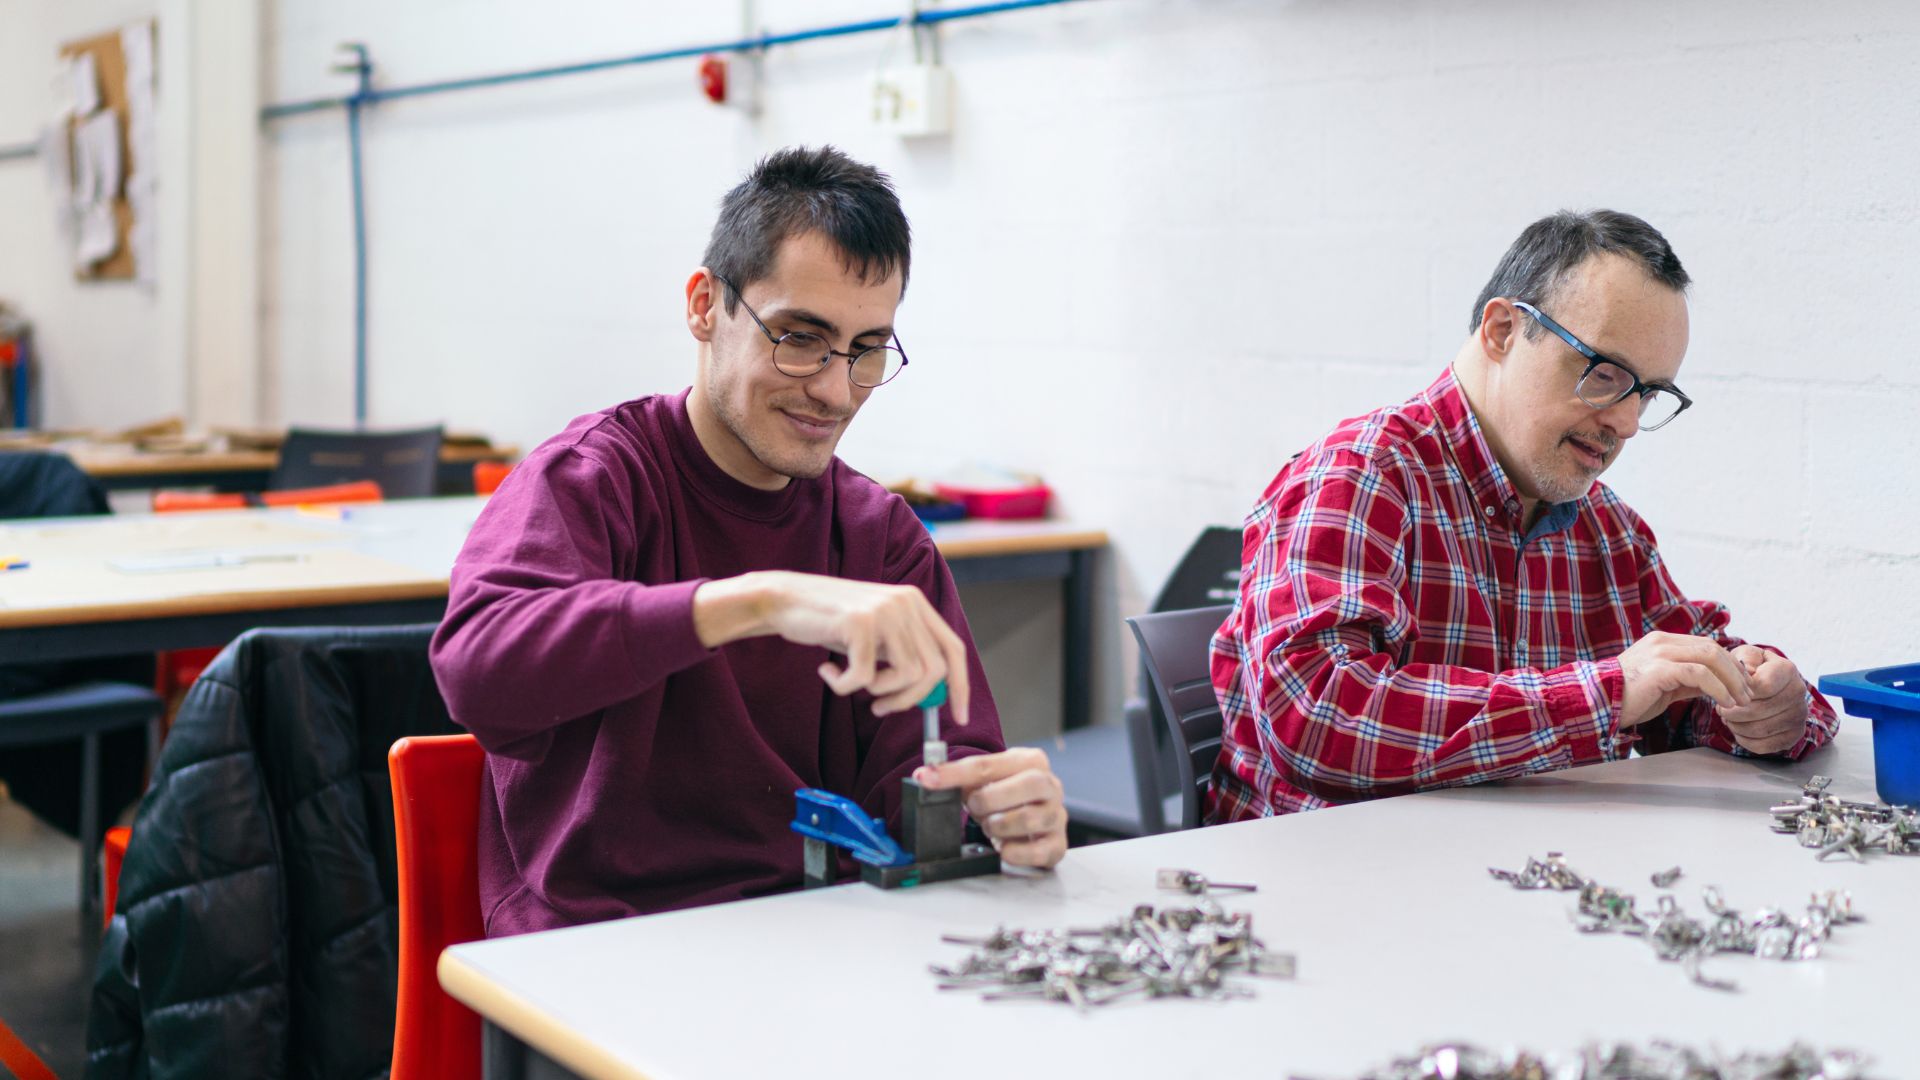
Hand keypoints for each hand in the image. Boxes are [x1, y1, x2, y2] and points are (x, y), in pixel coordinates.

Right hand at [693, 571, 968, 722]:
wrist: (784, 600)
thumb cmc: (829, 623)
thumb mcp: (876, 635)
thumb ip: (904, 654)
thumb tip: (934, 697)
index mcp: (915, 603)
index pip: (953, 649)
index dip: (959, 686)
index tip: (956, 717)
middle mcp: (906, 602)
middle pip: (933, 671)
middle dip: (908, 700)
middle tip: (879, 707)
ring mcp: (884, 610)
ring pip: (906, 677)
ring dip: (878, 693)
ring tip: (851, 683)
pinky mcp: (859, 623)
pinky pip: (864, 679)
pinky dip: (843, 686)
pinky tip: (826, 671)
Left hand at [914, 748, 1065, 869]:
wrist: (1029, 822)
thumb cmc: (1006, 798)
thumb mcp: (984, 782)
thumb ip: (958, 777)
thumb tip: (925, 776)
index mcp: (1031, 762)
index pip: (990, 764)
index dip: (954, 773)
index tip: (928, 779)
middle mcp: (1050, 786)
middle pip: (1028, 784)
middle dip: (991, 799)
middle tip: (975, 808)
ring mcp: (1057, 816)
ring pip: (1031, 818)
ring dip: (1000, 826)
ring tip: (990, 827)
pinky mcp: (1058, 844)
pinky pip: (1039, 850)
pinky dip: (1016, 852)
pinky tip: (1003, 849)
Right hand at [1617, 631, 1752, 726]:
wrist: (1596, 704)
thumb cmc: (1627, 698)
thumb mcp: (1664, 685)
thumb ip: (1689, 680)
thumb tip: (1717, 685)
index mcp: (1663, 641)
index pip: (1706, 645)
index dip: (1730, 664)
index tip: (1742, 685)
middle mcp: (1663, 641)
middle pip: (1713, 648)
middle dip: (1736, 672)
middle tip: (1749, 693)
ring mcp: (1660, 653)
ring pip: (1710, 657)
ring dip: (1732, 680)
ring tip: (1742, 700)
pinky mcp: (1660, 669)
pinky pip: (1699, 674)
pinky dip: (1718, 688)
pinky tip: (1725, 702)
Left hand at [1719, 645, 1808, 754]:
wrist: (1765, 683)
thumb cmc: (1750, 669)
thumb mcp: (1744, 655)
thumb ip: (1743, 659)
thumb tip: (1747, 673)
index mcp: (1787, 670)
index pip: (1761, 687)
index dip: (1737, 692)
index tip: (1725, 691)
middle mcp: (1799, 693)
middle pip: (1757, 711)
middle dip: (1731, 711)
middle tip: (1721, 708)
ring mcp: (1799, 716)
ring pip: (1759, 730)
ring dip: (1735, 725)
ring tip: (1729, 717)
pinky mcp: (1793, 735)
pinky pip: (1764, 746)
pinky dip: (1744, 740)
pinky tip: (1739, 728)